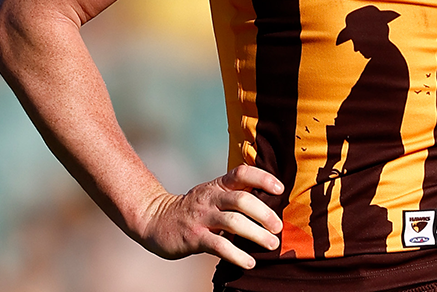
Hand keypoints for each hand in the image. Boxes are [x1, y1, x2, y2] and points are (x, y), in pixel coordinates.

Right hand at [137, 164, 284, 268]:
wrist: (156, 220)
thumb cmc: (194, 210)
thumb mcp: (213, 195)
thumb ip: (235, 196)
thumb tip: (271, 207)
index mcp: (218, 185)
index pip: (241, 173)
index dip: (262, 178)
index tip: (280, 189)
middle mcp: (210, 198)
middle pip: (242, 200)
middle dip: (264, 213)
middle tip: (278, 227)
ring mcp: (201, 217)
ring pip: (233, 222)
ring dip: (256, 234)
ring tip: (271, 244)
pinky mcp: (194, 237)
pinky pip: (218, 245)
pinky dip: (236, 254)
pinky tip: (249, 262)